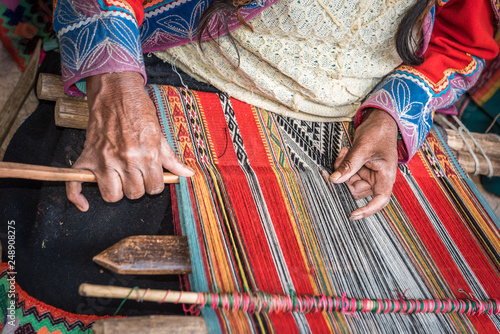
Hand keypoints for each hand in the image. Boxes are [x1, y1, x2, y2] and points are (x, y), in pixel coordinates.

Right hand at [66, 72, 193, 211]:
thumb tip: (187, 174)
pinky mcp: (86, 157)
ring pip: (111, 195)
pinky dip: (77, 197)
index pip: (154, 188)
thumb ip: (171, 158)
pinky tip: (84, 204)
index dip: (154, 184)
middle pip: (134, 194)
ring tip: (119, 178)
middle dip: (137, 187)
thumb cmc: (139, 110)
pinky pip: (75, 185)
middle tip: (136, 174)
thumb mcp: (159, 134)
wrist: (115, 91)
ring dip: (116, 191)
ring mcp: (104, 160)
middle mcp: (126, 160)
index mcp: (147, 155)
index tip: (151, 177)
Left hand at [329, 108, 397, 219]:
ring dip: (342, 169)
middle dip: (346, 177)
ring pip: (348, 182)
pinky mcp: (360, 169)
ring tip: (346, 152)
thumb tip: (334, 180)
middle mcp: (377, 179)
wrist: (380, 121)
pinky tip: (346, 152)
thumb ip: (349, 165)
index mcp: (385, 177)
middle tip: (343, 157)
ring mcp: (368, 175)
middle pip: (356, 190)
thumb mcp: (362, 148)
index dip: (367, 210)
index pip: (380, 200)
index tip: (352, 214)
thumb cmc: (379, 133)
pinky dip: (342, 165)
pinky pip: (346, 174)